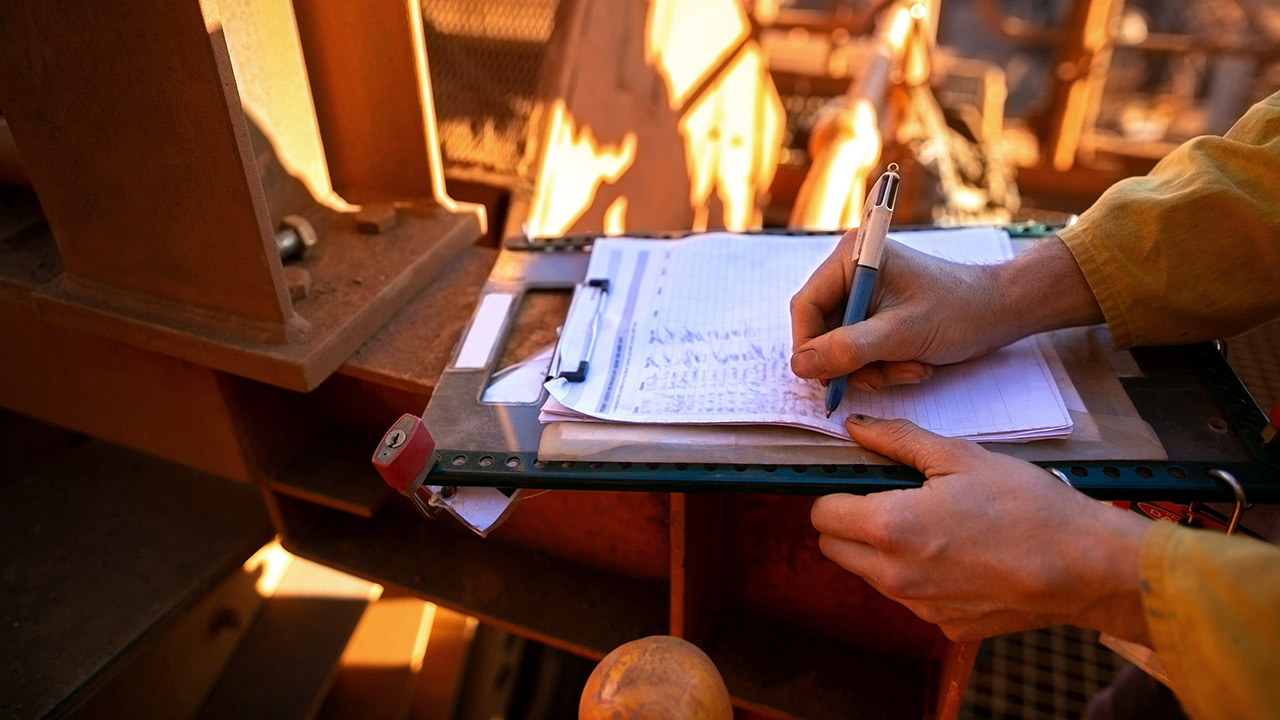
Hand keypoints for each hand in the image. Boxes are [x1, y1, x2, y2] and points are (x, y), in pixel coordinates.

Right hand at [789, 235, 1103, 386]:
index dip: (810, 347)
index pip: (806, 307)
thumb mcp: (901, 334)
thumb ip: (848, 349)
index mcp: (852, 258)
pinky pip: (859, 350)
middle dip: (850, 361)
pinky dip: (881, 366)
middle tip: (881, 377)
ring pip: (840, 347)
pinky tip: (912, 364)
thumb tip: (800, 365)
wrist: (1001, 313)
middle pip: (821, 330)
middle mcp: (852, 271)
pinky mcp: (875, 314)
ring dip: (871, 368)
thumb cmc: (959, 312)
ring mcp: (863, 294)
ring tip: (909, 369)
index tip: (826, 379)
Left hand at [811, 414, 1151, 643]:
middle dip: (850, 524)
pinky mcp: (945, 627)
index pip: (823, 514)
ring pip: (870, 575)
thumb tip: (856, 428)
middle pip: (835, 549)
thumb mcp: (961, 457)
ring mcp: (919, 606)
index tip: (859, 483)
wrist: (1087, 567)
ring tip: (934, 526)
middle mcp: (895, 575)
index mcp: (890, 527)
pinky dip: (920, 577)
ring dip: (883, 551)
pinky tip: (960, 557)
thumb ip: (897, 441)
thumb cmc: (1028, 506)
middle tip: (890, 500)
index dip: (837, 493)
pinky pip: (911, 598)